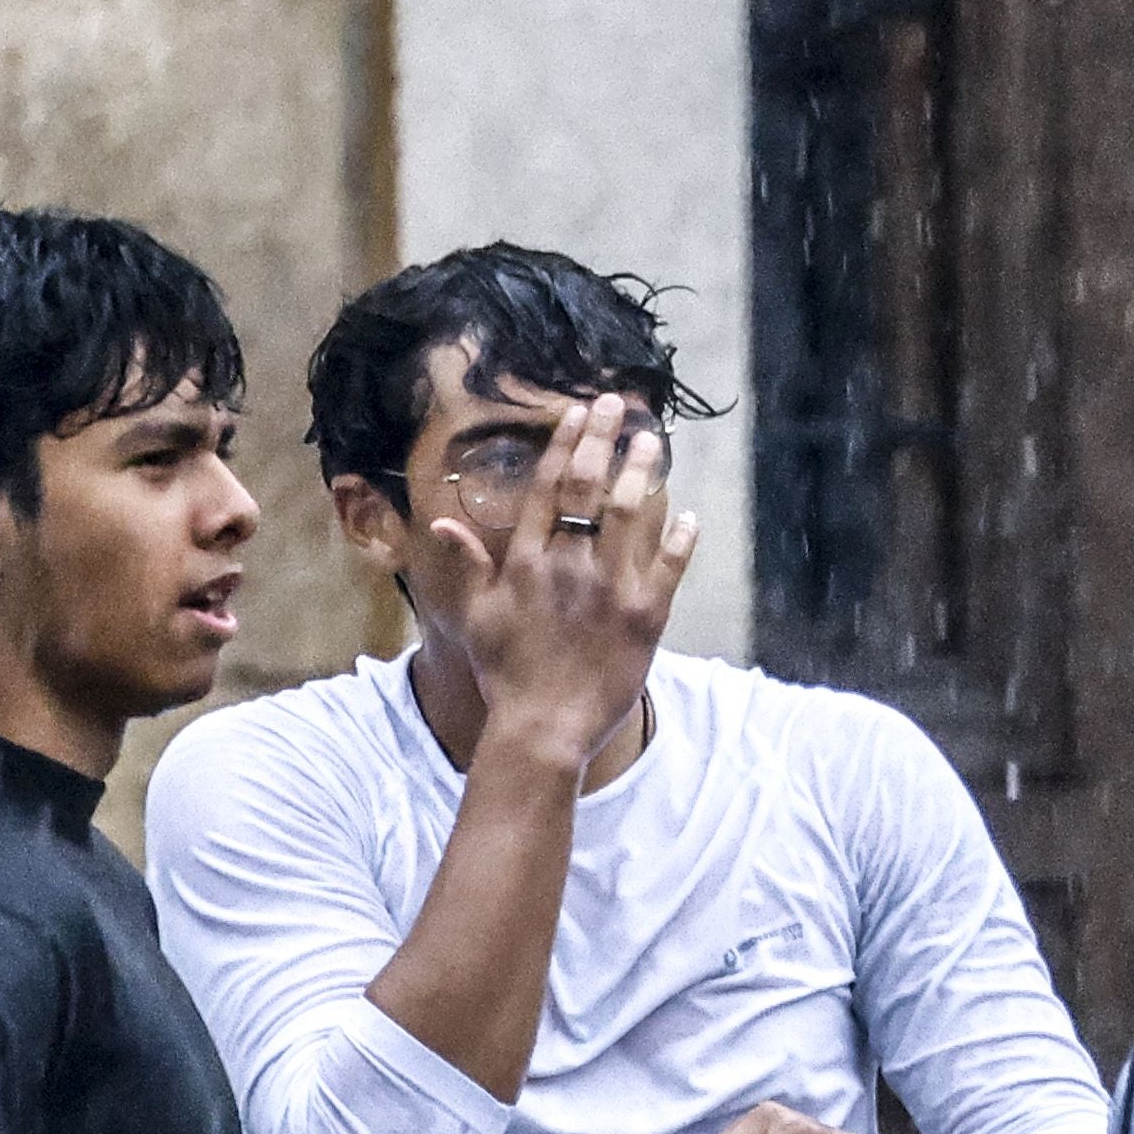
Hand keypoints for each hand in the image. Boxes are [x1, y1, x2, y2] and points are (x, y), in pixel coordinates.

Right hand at [410, 390, 694, 769]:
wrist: (543, 728)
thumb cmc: (506, 674)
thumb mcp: (476, 616)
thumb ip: (469, 565)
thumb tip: (444, 524)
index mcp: (528, 560)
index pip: (550, 487)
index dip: (566, 444)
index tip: (579, 412)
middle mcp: (568, 564)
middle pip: (589, 485)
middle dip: (604, 438)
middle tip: (620, 404)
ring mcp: (609, 588)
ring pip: (629, 513)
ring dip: (641, 471)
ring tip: (653, 441)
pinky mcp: (645, 617)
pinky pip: (669, 568)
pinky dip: (680, 539)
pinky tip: (689, 516)